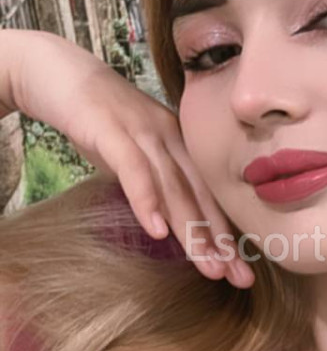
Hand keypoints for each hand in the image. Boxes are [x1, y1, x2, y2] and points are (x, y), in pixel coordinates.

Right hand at [11, 30, 253, 286]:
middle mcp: (169, 138)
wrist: (60, 73)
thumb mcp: (135, 152)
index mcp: (179, 144)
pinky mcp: (111, 131)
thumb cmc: (100, 119)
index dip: (226, 232)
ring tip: (209, 267)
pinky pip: (133, 169)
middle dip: (220, 240)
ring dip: (193, 230)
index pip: (209, 194)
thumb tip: (171, 221)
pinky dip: (147, 200)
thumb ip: (155, 181)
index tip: (242, 269)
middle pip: (199, 196)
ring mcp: (142, 133)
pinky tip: (158, 231)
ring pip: (173, 188)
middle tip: (239, 277)